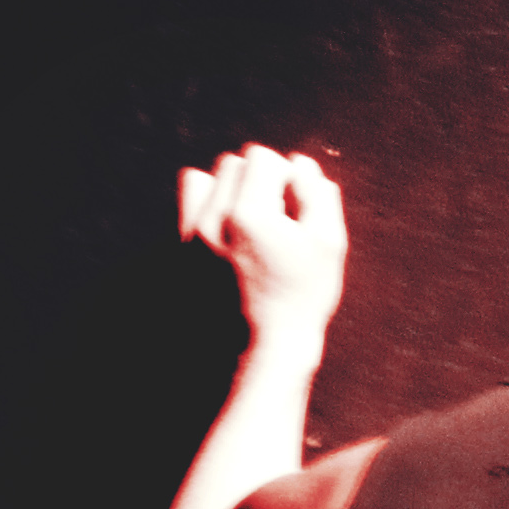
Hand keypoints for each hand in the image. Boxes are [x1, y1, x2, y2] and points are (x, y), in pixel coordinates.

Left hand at [176, 142, 346, 343]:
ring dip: (228, 191)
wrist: (263, 350)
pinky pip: (186, 209)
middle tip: (275, 217)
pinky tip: (227, 233)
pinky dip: (206, 210)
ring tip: (248, 222)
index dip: (285, 175)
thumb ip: (317, 194)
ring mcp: (190, 238)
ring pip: (203, 181)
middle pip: (232, 164)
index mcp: (249, 214)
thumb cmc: (302, 298)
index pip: (261, 157)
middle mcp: (211, 220)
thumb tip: (300, 164)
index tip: (294, 206)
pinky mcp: (180, 254)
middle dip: (257, 180)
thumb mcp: (328, 244)